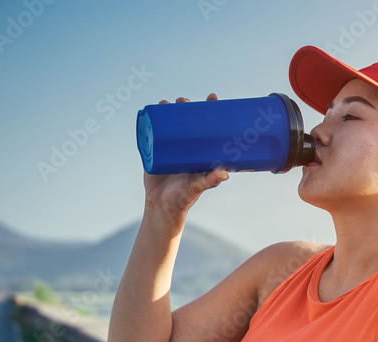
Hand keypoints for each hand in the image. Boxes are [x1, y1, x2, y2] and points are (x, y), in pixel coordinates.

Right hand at [142, 93, 228, 217]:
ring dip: (170, 110)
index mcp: (201, 152)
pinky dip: (152, 120)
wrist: (162, 206)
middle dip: (187, 108)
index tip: (212, 98)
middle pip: (188, 121)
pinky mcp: (156, 151)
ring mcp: (171, 148)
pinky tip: (152, 109)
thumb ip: (209, 180)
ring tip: (168, 102)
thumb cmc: (184, 198)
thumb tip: (224, 173)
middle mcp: (187, 148)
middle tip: (185, 101)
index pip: (208, 127)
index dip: (211, 111)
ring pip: (171, 124)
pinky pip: (154, 133)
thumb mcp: (197, 187)